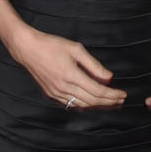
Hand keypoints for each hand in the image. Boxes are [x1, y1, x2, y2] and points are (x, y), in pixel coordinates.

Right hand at [11, 26, 126, 109]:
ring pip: (82, 106)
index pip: (98, 91)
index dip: (113, 95)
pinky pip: (71, 105)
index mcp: (71, 76)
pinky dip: (84, 105)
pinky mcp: (51, 95)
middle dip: (109, 103)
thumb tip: (109, 78)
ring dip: (98, 106)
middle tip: (121, 101)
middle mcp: (63, 88)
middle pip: (92, 101)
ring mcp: (56, 94)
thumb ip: (94, 65)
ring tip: (111, 104)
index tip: (123, 94)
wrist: (27, 49)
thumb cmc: (51, 45)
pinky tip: (92, 103)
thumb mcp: (76, 49)